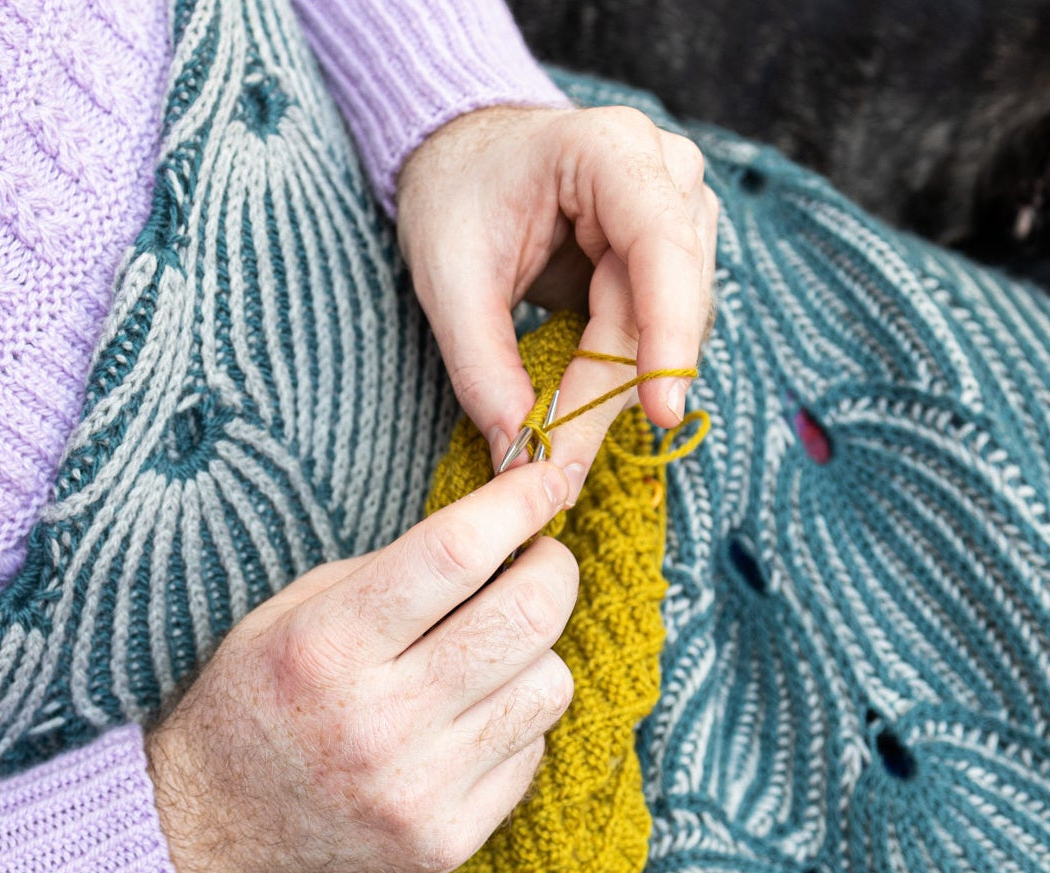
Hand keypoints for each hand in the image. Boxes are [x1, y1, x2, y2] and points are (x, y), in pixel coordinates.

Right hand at [146, 461, 578, 872]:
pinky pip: (531, 754)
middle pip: (527, 618)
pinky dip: (513, 725)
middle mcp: (379, 722)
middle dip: (553, 570)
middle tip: (540, 561)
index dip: (518, 503)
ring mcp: (420, 791)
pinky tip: (466, 724)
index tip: (543, 482)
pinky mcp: (448, 841)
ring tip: (489, 655)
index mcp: (326, 647)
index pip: (455, 553)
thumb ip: (384, 576)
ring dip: (534, 655)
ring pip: (548, 687)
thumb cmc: (246, 712)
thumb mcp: (285, 619)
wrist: (203, 845)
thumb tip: (496, 534)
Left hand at [395, 103, 717, 500]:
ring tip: (558, 439)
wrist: (462, 159)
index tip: (660, 412)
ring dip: (619, 390)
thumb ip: (482, 370)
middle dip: (617, 390)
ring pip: (671, 327)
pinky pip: (660, 330)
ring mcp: (680, 212)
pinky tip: (576, 400)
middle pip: (665, 304)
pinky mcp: (672, 255)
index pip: (662, 249)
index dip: (666, 335)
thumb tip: (519, 454)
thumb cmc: (454, 199)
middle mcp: (667, 173)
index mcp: (612, 151)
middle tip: (562, 466)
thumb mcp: (448, 284)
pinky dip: (621, 376)